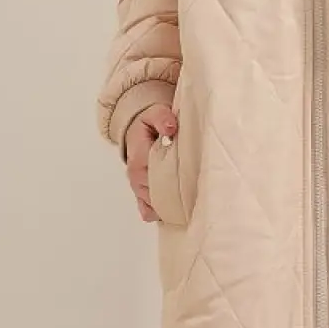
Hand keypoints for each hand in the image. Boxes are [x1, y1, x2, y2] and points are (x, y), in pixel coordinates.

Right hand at [125, 104, 178, 221]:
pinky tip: (176, 213)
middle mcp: (135, 175)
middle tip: (193, 200)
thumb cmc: (149, 123)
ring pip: (149, 206)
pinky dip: (159, 213)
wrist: (138, 129)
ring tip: (187, 209)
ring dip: (166, 208)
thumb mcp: (156, 113)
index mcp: (138, 157)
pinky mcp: (142, 193)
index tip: (186, 185)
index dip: (168, 183)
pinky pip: (147, 211)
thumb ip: (163, 118)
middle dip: (171, 200)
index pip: (151, 176)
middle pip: (152, 195)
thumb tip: (170, 128)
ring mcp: (138, 186)